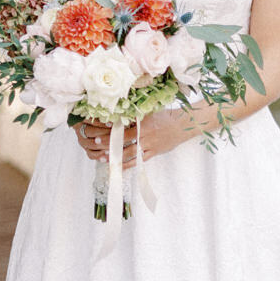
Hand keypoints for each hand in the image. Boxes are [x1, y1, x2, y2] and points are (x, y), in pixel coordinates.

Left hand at [72, 109, 203, 164]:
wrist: (184, 125)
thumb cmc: (166, 116)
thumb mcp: (151, 113)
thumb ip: (136, 116)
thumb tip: (119, 115)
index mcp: (143, 122)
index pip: (123, 126)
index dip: (110, 129)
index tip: (99, 131)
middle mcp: (145, 134)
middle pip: (123, 140)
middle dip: (109, 143)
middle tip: (96, 144)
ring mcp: (149, 144)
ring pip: (129, 152)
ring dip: (116, 156)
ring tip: (103, 158)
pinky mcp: (153, 153)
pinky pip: (138, 161)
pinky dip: (128, 164)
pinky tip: (119, 167)